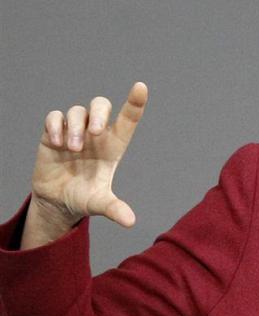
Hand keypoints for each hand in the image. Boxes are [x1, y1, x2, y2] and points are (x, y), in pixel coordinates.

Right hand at [30, 82, 147, 227]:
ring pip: (78, 111)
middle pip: (101, 105)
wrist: (56, 202)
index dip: (135, 102)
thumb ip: (114, 209)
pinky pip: (54, 116)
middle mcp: (96, 134)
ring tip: (71, 149)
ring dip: (75, 126)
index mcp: (113, 146)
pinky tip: (56, 142)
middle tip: (94, 133)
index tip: (142, 87)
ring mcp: (74, 131)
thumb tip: (130, 222)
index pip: (128, 119)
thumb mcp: (99, 204)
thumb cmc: (84, 198)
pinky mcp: (52, 133)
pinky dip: (56, 126)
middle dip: (99, 113)